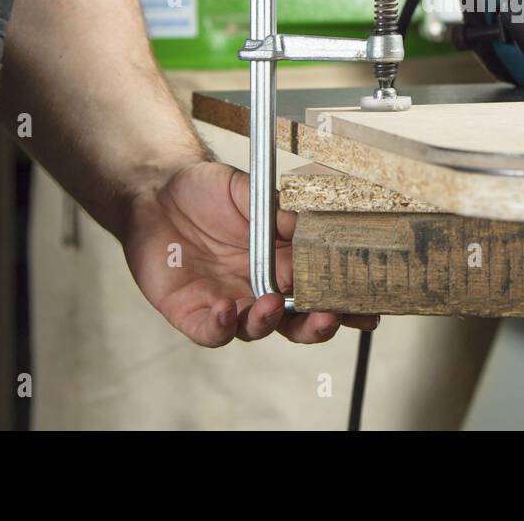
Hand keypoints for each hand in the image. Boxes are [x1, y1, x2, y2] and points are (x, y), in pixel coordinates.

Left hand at [120, 160, 377, 345]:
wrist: (154, 193)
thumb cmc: (205, 190)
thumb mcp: (246, 190)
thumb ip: (276, 209)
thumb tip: (306, 224)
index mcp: (283, 261)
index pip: (322, 287)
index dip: (346, 301)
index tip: (369, 307)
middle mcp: (262, 288)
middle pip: (298, 321)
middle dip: (318, 325)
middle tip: (330, 316)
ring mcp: (230, 303)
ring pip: (259, 330)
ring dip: (269, 321)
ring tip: (271, 304)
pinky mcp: (194, 314)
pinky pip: (212, 332)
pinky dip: (221, 327)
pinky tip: (225, 309)